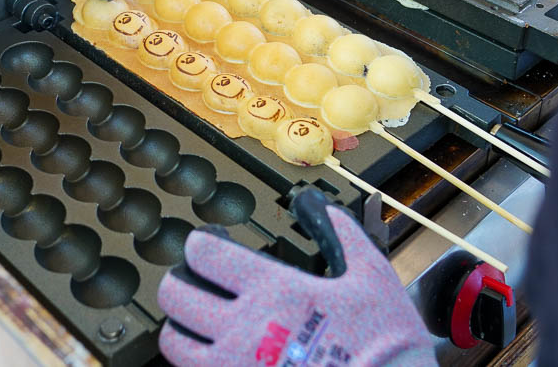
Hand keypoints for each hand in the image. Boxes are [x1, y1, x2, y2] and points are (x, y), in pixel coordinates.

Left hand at [157, 188, 434, 366]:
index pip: (203, 253)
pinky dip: (196, 361)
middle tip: (192, 281)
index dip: (200, 245)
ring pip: (173, 341)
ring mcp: (235, 365)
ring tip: (195, 323)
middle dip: (178, 281)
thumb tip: (321, 207)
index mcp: (274, 289)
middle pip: (175, 294)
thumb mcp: (371, 275)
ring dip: (179, 327)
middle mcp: (245, 327)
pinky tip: (214, 355)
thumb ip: (342, 234)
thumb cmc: (384, 342)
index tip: (206, 247)